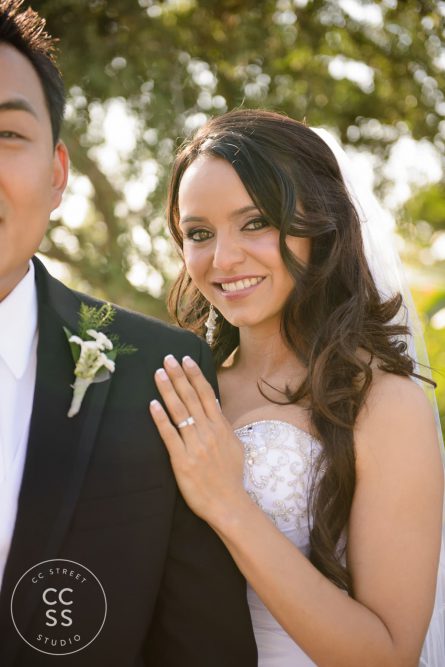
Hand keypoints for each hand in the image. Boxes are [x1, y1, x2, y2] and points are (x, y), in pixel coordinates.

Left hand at [149, 354, 246, 526]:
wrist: (228, 503)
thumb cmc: (230, 476)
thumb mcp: (234, 445)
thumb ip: (222, 425)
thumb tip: (213, 407)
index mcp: (221, 427)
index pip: (205, 394)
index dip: (194, 375)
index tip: (185, 359)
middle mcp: (208, 432)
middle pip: (190, 398)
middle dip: (178, 376)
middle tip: (167, 358)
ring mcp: (195, 445)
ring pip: (179, 412)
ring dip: (168, 390)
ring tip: (158, 374)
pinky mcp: (182, 460)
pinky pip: (170, 435)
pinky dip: (161, 419)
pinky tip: (152, 405)